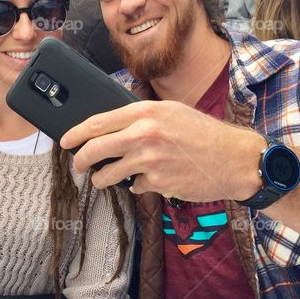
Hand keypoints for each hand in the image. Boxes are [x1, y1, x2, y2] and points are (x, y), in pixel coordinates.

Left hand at [60, 100, 263, 202]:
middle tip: (77, 165)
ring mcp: (150, 160)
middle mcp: (145, 134)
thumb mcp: (171, 112)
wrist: (234, 158)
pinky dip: (139, 185)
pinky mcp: (158, 182)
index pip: (98, 122)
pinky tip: (154, 178)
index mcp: (145, 112)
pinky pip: (136, 186)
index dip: (76, 133)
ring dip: (102, 179)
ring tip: (104, 178)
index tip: (65, 141)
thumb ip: (140, 117)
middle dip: (80, 160)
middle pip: (95, 149)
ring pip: (109, 174)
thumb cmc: (203, 133)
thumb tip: (108, 127)